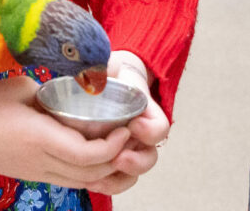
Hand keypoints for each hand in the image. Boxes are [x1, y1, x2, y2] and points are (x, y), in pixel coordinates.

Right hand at [0, 75, 144, 194]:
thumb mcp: (24, 89)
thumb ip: (55, 94)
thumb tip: (84, 90)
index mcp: (38, 138)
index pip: (86, 154)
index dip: (113, 144)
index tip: (126, 124)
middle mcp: (39, 162)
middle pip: (89, 173)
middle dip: (117, 157)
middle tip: (133, 133)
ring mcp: (35, 172)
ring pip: (80, 181)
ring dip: (106, 168)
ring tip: (123, 143)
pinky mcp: (31, 174)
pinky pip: (68, 180)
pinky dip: (90, 172)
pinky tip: (101, 155)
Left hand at [106, 51, 169, 178]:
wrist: (106, 83)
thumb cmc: (110, 75)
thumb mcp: (111, 66)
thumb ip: (107, 65)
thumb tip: (97, 70)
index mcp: (147, 113)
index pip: (160, 128)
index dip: (150, 130)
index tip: (134, 123)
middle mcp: (141, 136)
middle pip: (150, 157)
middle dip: (136, 162)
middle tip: (118, 157)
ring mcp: (128, 150)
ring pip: (134, 175)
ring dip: (119, 178)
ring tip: (98, 177)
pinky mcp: (112, 161)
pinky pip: (116, 182)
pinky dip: (106, 185)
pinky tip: (90, 181)